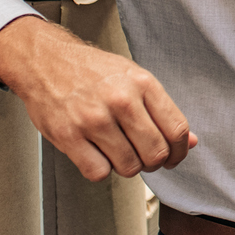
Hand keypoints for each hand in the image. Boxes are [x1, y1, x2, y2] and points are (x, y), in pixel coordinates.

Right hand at [0, 15, 197, 181]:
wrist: (46, 61)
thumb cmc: (92, 71)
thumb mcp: (134, 79)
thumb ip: (162, 110)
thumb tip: (189, 142)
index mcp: (143, 83)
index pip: (177, 129)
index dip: (179, 151)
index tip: (174, 157)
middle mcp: (121, 100)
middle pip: (155, 152)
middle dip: (154, 162)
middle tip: (145, 157)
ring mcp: (93, 119)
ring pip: (129, 167)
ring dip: (127, 166)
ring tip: (118, 151)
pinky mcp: (68, 136)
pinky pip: (98, 172)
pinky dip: (101, 170)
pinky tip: (97, 153)